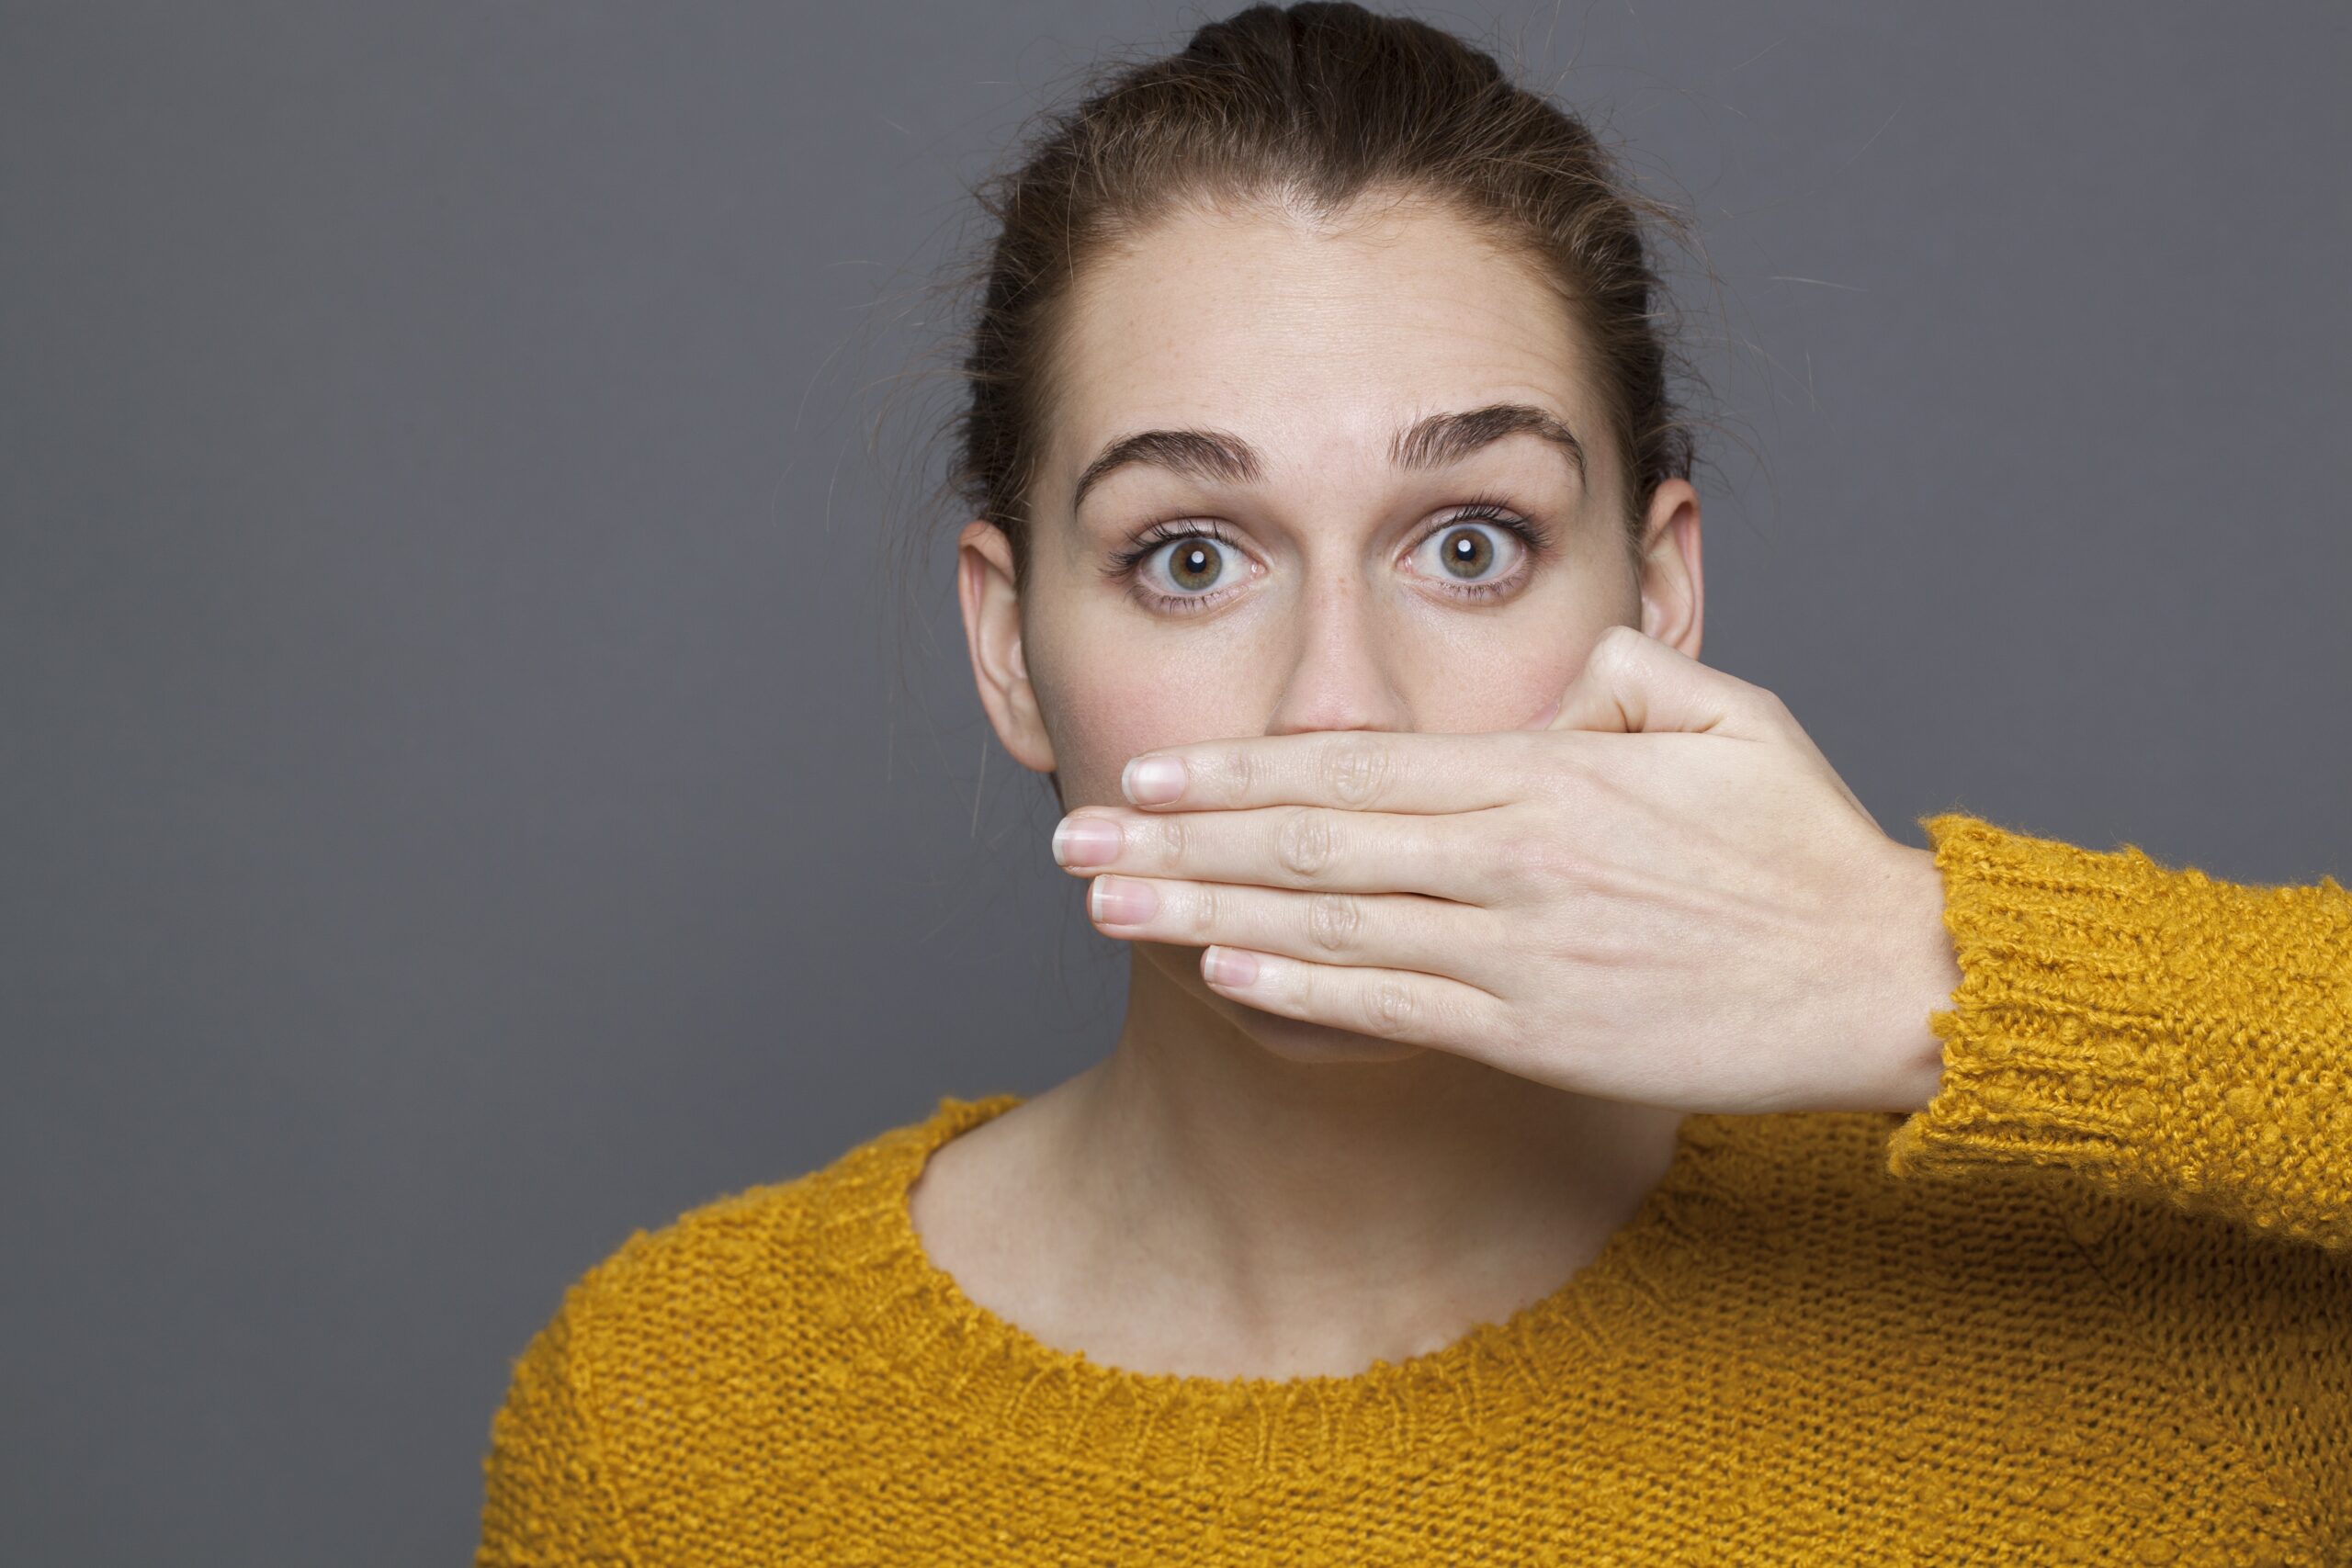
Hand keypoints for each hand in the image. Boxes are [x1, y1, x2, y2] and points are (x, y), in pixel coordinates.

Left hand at [1049, 625, 1957, 1115]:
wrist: (1882, 978)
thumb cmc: (1805, 850)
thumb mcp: (1731, 715)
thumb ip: (1628, 676)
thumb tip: (1561, 672)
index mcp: (1544, 771)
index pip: (1355, 765)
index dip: (1239, 769)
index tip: (1151, 774)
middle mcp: (1509, 853)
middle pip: (1311, 839)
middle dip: (1180, 839)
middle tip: (1073, 840)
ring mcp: (1517, 946)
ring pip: (1329, 922)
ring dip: (1205, 911)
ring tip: (1107, 908)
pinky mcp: (1536, 1030)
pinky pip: (1395, 1006)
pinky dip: (1302, 987)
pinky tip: (1221, 973)